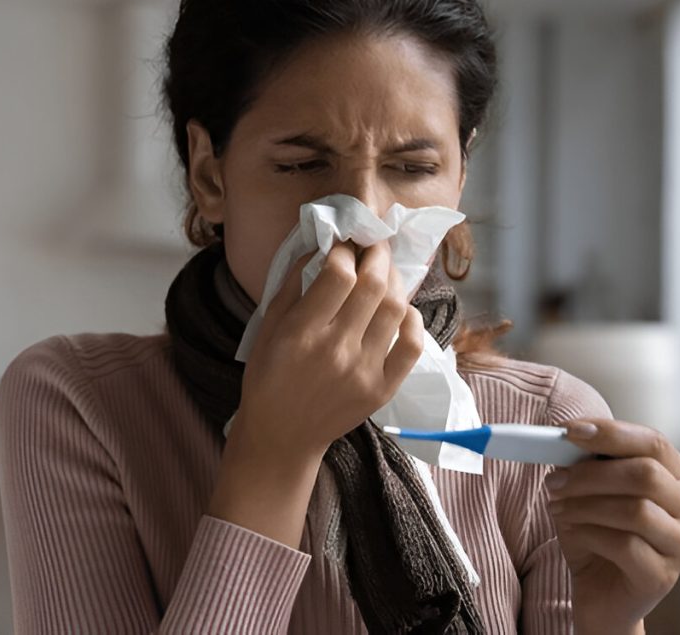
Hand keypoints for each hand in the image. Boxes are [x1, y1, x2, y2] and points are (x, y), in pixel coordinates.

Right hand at [235, 240, 424, 460]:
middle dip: (377, 254)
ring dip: (394, 280)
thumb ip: (293, 284)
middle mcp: (336, 351)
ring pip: (395, 309)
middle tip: (373, 243)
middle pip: (374, 285)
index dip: (345, 250)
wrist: (282, 436)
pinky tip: (401, 309)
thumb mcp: (266, 328)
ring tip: (384, 272)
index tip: (343, 243)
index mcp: (302, 334)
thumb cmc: (268, 377)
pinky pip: (412, 346)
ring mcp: (364, 372)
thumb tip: (320, 245)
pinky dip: (412, 320)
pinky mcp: (383, 389)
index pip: (338, 275)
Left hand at [544, 419, 679, 633]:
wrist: (598, 591)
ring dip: (586, 505)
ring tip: (558, 508)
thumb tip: (568, 439)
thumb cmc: (596, 532)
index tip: (570, 432)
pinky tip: (573, 534)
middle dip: (591, 474)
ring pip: (636, 510)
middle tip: (554, 480)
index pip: (653, 443)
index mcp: (677, 477)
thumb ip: (586, 462)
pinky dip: (588, 533)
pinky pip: (625, 545)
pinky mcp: (664, 576)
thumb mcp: (587, 489)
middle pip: (646, 474)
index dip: (611, 434)